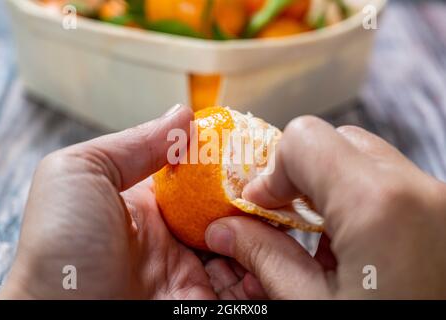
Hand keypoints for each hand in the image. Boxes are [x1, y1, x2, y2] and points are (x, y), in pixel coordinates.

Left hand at [0, 105, 264, 299]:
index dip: (227, 164)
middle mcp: (173, 239)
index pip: (200, 178)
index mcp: (149, 207)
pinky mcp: (204, 302)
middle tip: (275, 184)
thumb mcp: (81, 175)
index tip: (253, 148)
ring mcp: (192, 272)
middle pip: (228, 212)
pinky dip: (264, 269)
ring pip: (245, 247)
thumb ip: (133, 144)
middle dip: (253, 198)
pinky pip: (246, 285)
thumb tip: (183, 115)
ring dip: (263, 232)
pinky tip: (271, 252)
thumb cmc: (61, 249)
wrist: (61, 319)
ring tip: (277, 213)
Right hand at [205, 116, 445, 298]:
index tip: (258, 203)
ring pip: (366, 159)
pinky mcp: (445, 216)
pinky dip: (358, 199)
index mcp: (380, 207)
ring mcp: (441, 202)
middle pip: (338, 141)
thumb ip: (264, 257)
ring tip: (315, 235)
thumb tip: (226, 230)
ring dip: (329, 186)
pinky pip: (391, 183)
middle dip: (300, 172)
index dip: (271, 168)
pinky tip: (348, 243)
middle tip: (281, 214)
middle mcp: (421, 193)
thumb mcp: (312, 310)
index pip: (306, 138)